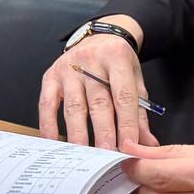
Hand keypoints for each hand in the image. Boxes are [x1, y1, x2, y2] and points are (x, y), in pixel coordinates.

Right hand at [37, 15, 157, 149]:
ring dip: (78, 134)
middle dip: (103, 132)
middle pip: (98, 102)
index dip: (126, 123)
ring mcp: (68, 68)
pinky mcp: (50, 76)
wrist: (97, 36)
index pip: (123, 95)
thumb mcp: (134, 79)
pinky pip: (47, 104)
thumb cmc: (117, 62)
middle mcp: (91, 60)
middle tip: (107, 156)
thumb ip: (140, 113)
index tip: (128, 146)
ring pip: (74, 106)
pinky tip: (55, 143)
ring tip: (84, 156)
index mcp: (117, 57)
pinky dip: (49, 126)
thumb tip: (146, 144)